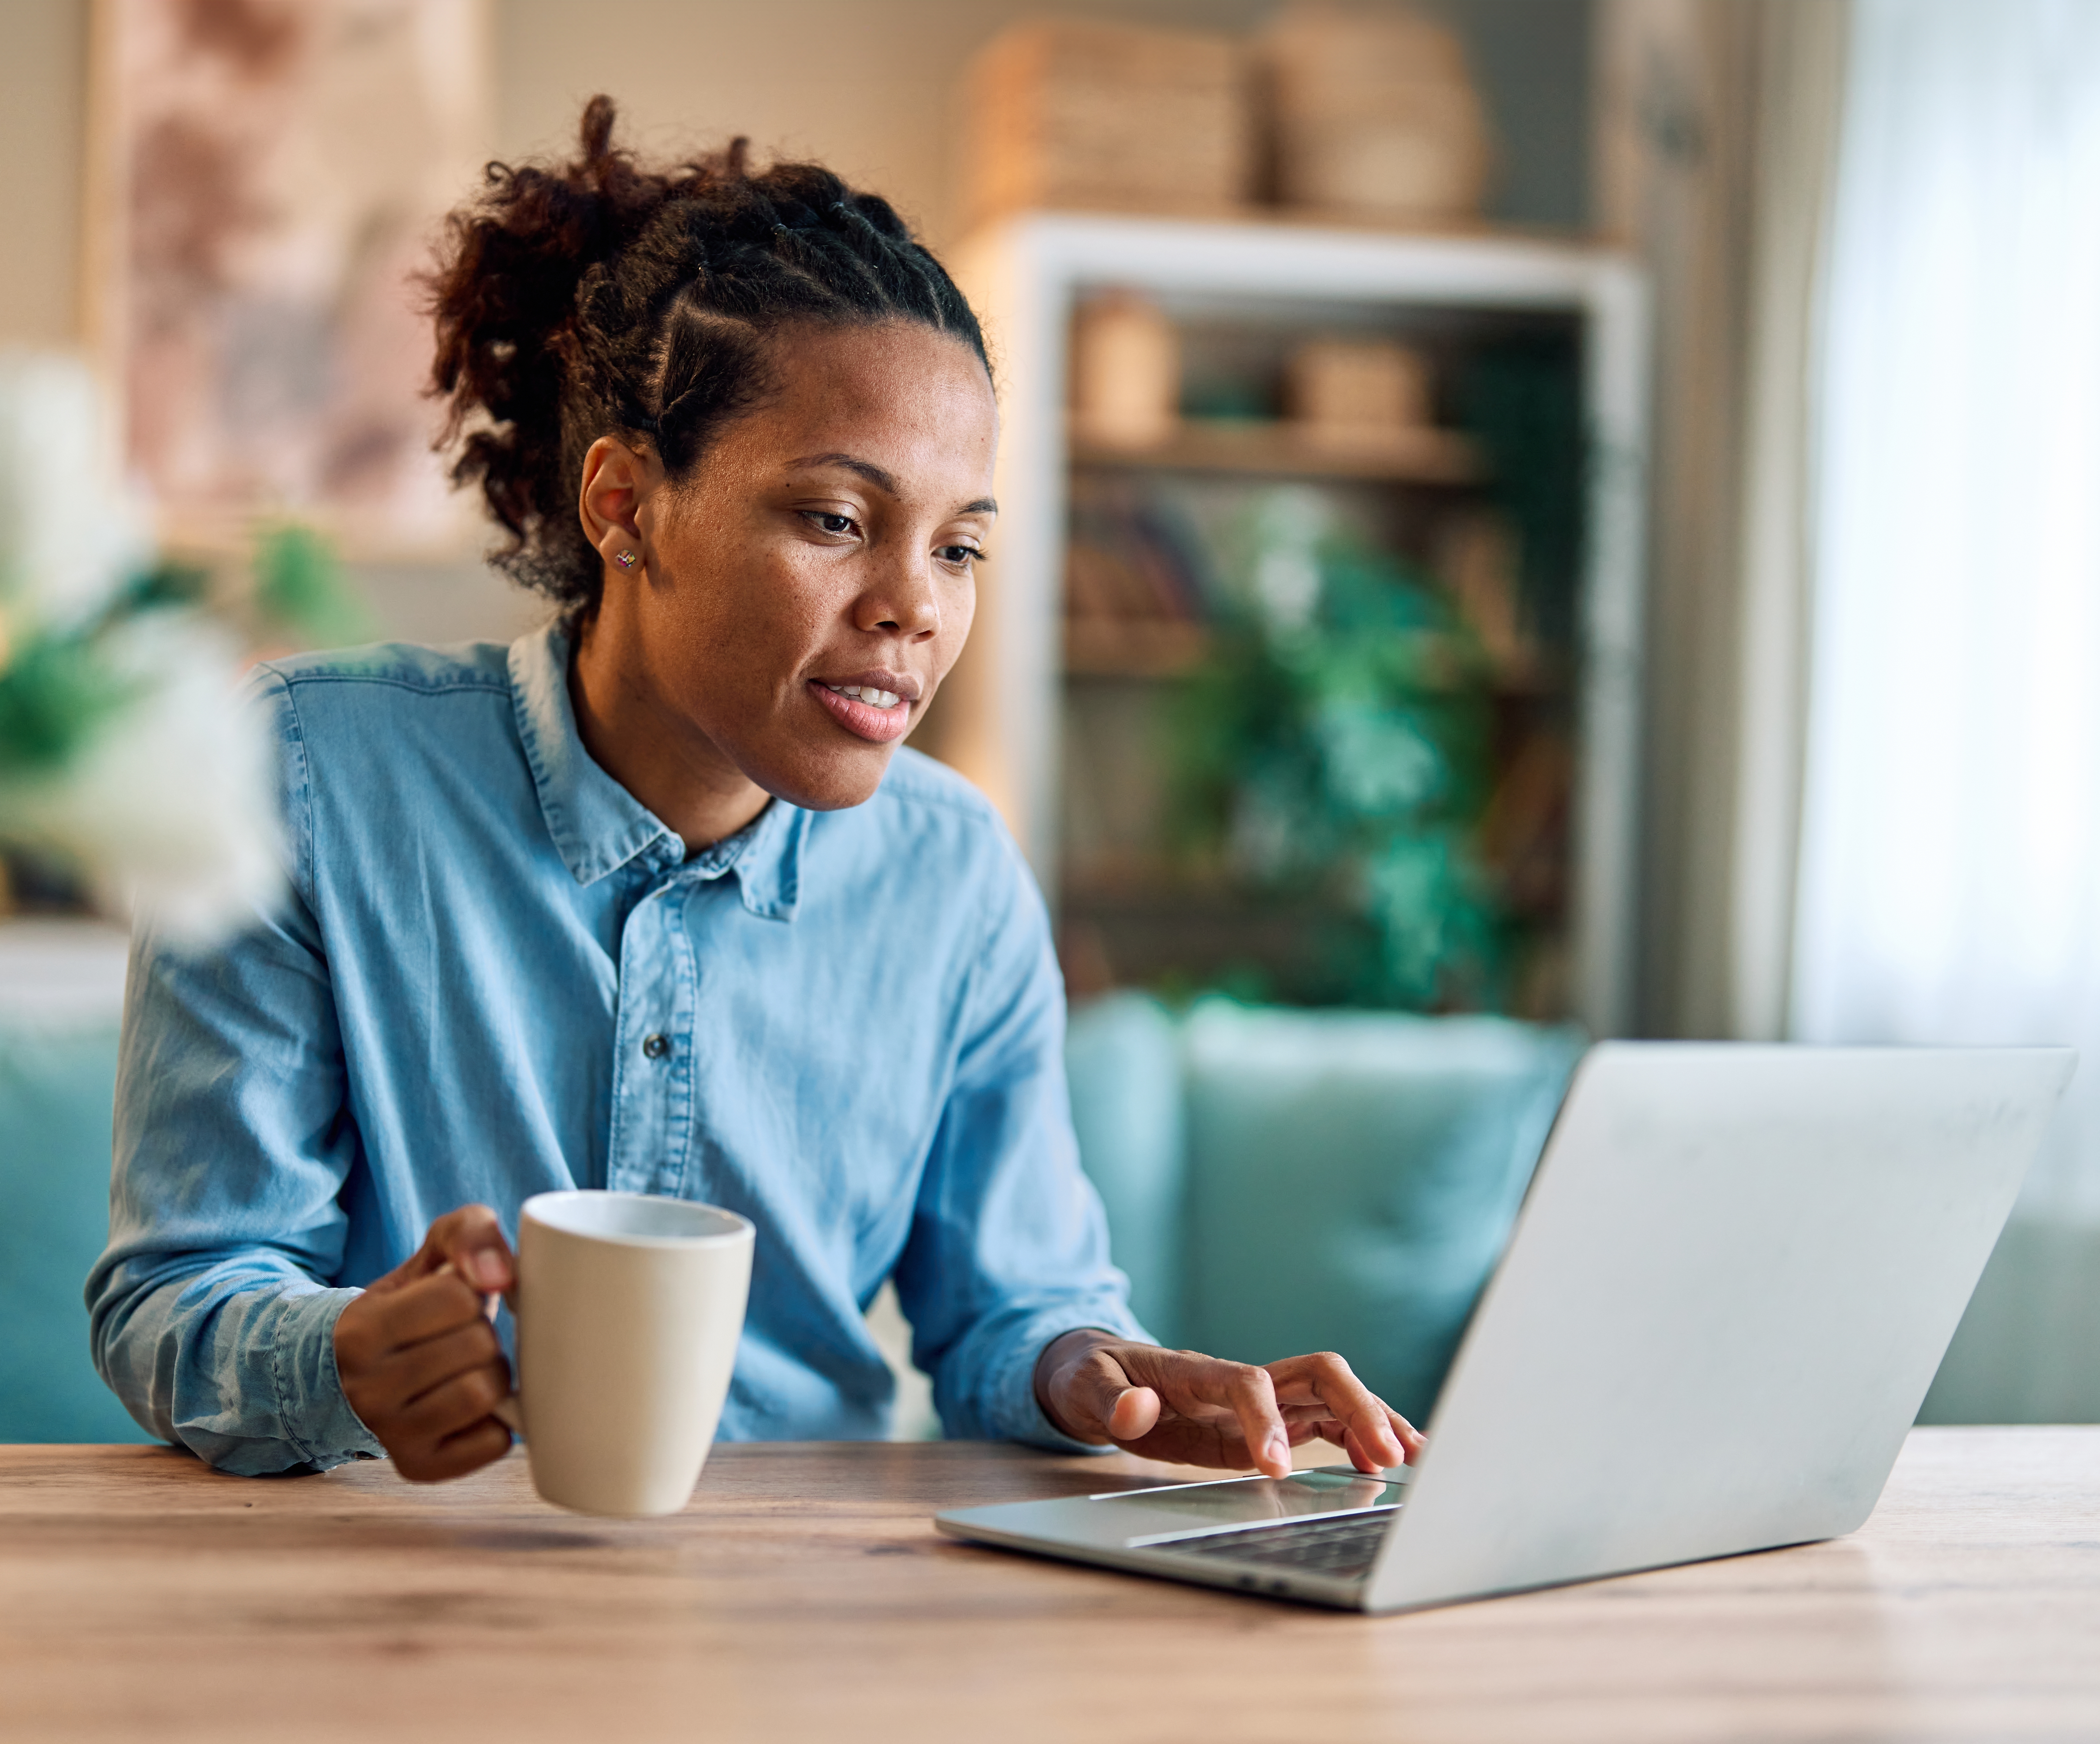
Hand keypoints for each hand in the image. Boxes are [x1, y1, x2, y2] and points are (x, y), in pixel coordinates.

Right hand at [333, 1204, 516, 1481]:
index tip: (454, 1302)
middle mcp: (366, 1390)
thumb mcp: (433, 1252)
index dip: (471, 1293)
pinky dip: (497, 1422)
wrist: (365, 1367)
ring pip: (483, 1394)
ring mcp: (389, 1435)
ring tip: (467, 1369)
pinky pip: (493, 1443)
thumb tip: (501, 1275)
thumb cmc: (414, 1303)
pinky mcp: (418, 1467)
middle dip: (483, 1335)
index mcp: (361, 1331)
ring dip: (492, 1375)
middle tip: (461, 1338)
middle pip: (476, 1346)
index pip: (457, 1297)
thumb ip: (470, 1232)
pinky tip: (473, 1406)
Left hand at [1035, 1331, 1424, 1478]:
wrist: (1096, 1375)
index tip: (1276, 1467)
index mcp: (1198, 1371)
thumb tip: (1134, 1410)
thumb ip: (1109, 1400)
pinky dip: (1358, 1438)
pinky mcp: (1269, 1422)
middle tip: (1386, 1456)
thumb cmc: (1092, 1378)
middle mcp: (1241, 1378)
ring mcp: (1261, 1399)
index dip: (1267, 1421)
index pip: (1249, 1382)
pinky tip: (1381, 1463)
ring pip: (1332, 1396)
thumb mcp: (1084, 1387)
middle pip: (1316, 1375)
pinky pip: (1324, 1424)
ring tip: (1410, 1456)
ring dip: (1373, 1419)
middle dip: (1355, 1408)